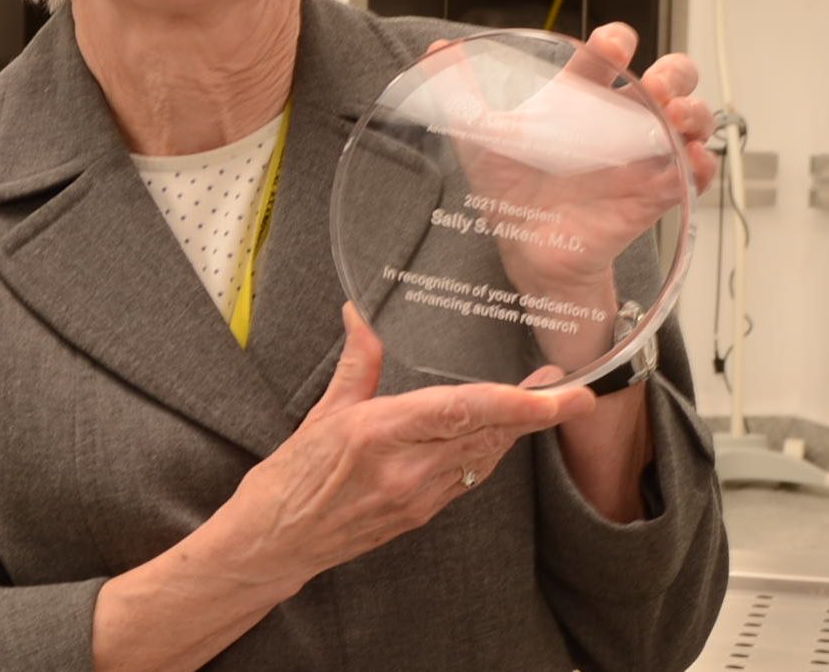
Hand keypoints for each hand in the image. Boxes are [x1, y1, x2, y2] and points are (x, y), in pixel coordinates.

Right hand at [226, 304, 594, 591]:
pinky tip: (505, 433)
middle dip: (538, 413)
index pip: (460, 412)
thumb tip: (360, 314)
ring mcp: (417, 497)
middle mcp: (406, 469)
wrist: (277, 542)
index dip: (514, 402)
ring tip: (550, 400)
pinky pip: (468, 477)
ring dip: (520, 430)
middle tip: (578, 391)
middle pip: (488, 437)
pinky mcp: (420, 513)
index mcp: (378, 434)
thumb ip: (357, 362)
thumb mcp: (323, 412)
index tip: (554, 391)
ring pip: (484, 458)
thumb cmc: (293, 476)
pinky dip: (492, 451)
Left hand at [426, 23, 714, 301]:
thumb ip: (460, 94)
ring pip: (691, 121)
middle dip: (675, 73)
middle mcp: (618, 121)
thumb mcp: (479, 136)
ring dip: (695, 113)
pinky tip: (691, 163)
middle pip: (670, 79)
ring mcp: (641, 157)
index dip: (616, 42)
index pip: (610, 56)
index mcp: (581, 98)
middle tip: (657, 83)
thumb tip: (434, 53)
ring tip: (676, 119)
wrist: (522, 245)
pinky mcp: (651, 196)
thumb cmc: (509, 184)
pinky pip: (691, 177)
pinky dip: (700, 167)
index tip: (610, 44)